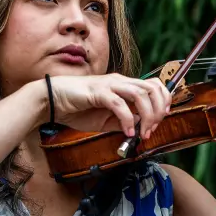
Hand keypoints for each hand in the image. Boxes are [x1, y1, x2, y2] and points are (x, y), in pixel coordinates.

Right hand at [41, 73, 170, 138]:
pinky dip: (127, 119)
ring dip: (146, 115)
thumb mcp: (106, 120)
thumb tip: (140, 127)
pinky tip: (127, 132)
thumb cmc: (77, 109)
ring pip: (139, 94)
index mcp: (123, 85)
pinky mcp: (97, 92)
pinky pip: (119, 104)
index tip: (162, 118)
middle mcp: (119, 81)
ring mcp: (109, 85)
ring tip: (142, 133)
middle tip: (152, 129)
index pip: (153, 85)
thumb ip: (123, 121)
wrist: (51, 101)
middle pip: (152, 88)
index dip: (163, 100)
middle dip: (158, 110)